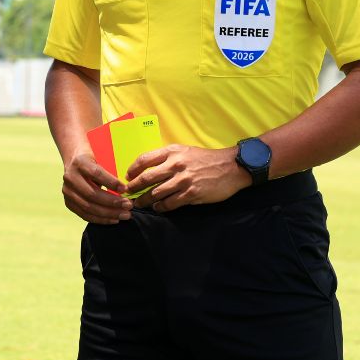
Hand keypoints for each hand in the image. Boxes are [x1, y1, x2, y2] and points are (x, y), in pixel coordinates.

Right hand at [62, 152, 132, 224]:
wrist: (73, 163)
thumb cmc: (93, 162)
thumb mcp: (100, 160)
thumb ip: (110, 174)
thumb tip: (125, 190)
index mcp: (80, 163)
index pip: (96, 174)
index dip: (111, 183)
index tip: (125, 189)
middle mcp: (70, 178)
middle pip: (92, 194)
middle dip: (113, 202)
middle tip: (129, 205)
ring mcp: (67, 192)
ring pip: (88, 207)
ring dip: (109, 213)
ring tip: (125, 215)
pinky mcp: (68, 203)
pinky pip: (85, 215)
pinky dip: (101, 219)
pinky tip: (114, 219)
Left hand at [124, 144, 248, 212]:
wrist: (231, 167)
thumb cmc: (207, 158)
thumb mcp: (185, 151)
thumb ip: (168, 158)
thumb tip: (149, 168)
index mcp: (173, 152)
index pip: (145, 159)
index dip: (133, 169)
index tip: (128, 177)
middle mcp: (175, 165)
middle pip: (147, 178)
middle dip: (134, 187)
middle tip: (128, 193)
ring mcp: (183, 180)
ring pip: (156, 193)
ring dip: (145, 200)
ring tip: (140, 203)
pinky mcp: (191, 194)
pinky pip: (170, 203)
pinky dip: (161, 207)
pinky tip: (158, 207)